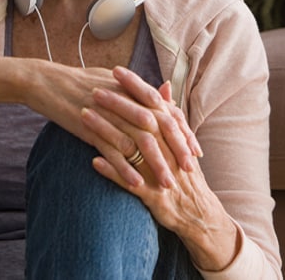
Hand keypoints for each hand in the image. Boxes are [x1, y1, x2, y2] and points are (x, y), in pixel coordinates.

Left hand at [83, 80, 239, 271]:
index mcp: (173, 134)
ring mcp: (160, 172)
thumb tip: (164, 86)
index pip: (153, 104)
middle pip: (141, 121)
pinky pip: (130, 182)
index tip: (116, 71)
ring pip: (132, 147)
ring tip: (85, 118)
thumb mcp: (181, 141)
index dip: (135, 86)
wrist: (199, 214)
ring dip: (107, 132)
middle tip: (95, 90)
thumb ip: (171, 113)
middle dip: (117, 104)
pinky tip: (94, 161)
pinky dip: (113, 171)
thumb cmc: (184, 172)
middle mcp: (168, 149)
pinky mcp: (153, 194)